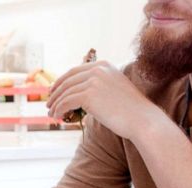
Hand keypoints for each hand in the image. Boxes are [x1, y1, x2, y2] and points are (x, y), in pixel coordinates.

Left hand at [46, 59, 161, 140]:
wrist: (142, 119)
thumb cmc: (130, 110)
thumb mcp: (114, 90)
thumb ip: (98, 86)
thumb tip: (80, 94)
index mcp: (103, 65)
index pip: (75, 71)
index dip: (62, 81)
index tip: (54, 90)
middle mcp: (97, 69)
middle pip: (67, 80)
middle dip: (56, 92)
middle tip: (49, 103)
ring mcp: (93, 81)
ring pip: (65, 92)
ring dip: (56, 103)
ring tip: (51, 113)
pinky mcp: (89, 95)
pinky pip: (66, 102)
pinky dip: (59, 109)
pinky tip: (56, 116)